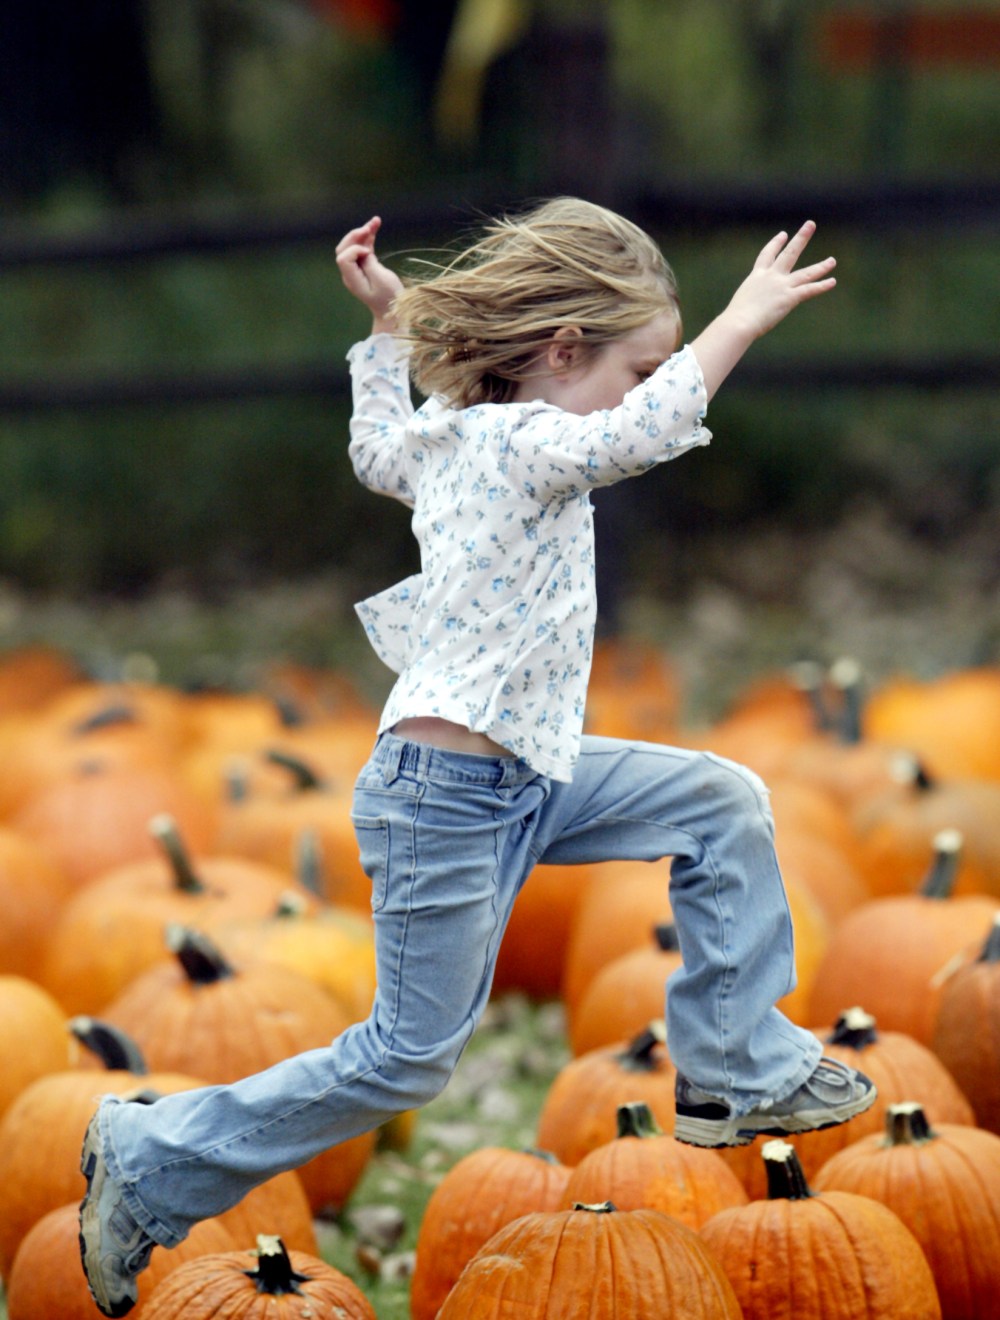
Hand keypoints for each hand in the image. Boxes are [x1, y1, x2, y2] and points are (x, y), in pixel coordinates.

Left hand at [336, 216, 403, 333]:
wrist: (393, 312)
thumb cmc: (390, 298)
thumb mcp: (382, 280)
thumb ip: (369, 263)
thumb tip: (363, 249)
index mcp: (352, 279)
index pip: (343, 258)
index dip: (354, 250)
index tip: (369, 253)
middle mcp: (350, 273)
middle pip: (343, 249)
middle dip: (355, 236)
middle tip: (369, 227)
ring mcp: (356, 269)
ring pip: (353, 246)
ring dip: (363, 232)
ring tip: (375, 221)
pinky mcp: (365, 266)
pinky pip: (363, 248)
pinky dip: (369, 237)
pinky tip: (376, 225)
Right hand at [724, 220, 836, 341]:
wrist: (739, 322)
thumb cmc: (734, 319)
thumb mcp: (739, 306)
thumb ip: (745, 306)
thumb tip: (737, 319)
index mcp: (756, 277)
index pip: (767, 255)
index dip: (775, 243)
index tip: (783, 234)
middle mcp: (771, 277)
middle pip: (790, 253)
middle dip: (801, 238)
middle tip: (811, 224)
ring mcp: (781, 286)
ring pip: (805, 273)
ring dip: (820, 267)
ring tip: (832, 261)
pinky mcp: (789, 298)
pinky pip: (809, 290)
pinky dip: (821, 286)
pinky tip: (832, 281)